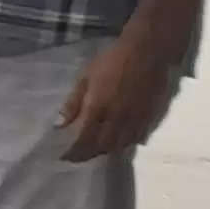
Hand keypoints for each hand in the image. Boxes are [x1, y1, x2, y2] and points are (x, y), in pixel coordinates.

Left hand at [56, 26, 181, 161]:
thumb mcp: (86, 77)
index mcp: (98, 107)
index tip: (65, 157)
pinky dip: (125, 143)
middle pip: (103, 146)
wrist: (147, 51)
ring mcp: (136, 118)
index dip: (75, 151)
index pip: (85, 139)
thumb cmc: (112, 60)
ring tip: (96, 150)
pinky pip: (137, 137)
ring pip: (121, 145)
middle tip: (79, 156)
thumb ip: (73, 102)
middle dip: (90, 154)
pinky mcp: (150, 116)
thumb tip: (60, 125)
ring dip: (107, 150)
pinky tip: (118, 142)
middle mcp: (117, 117)